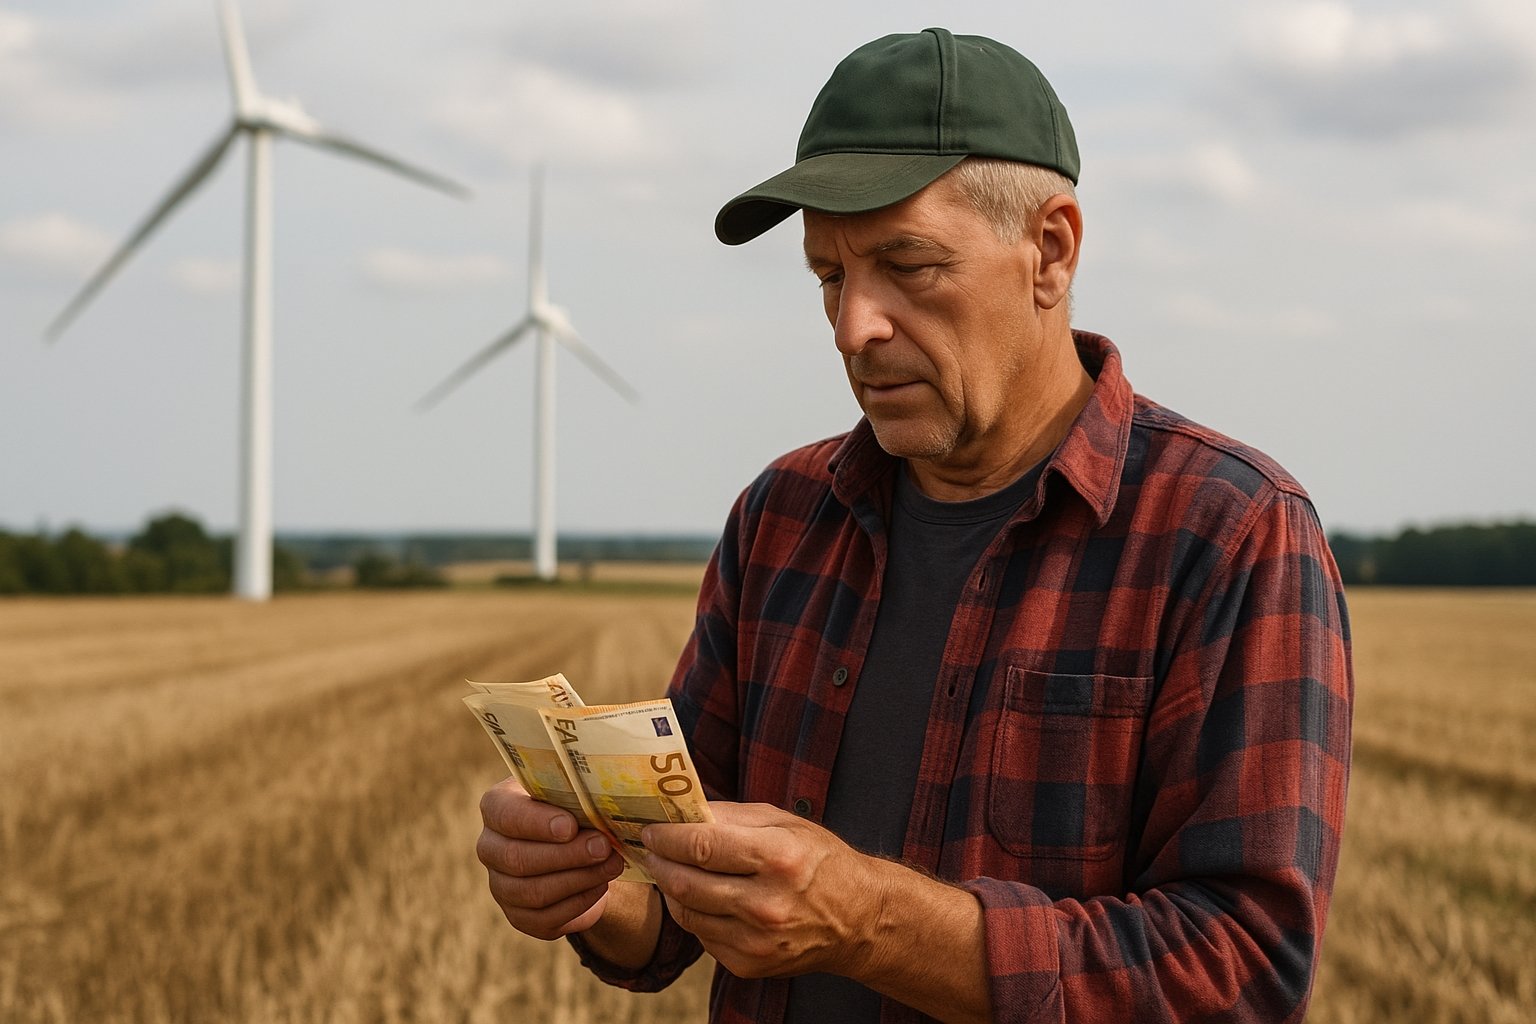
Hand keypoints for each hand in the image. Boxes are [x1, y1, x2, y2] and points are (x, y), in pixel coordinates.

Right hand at [476, 776, 625, 939]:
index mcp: (496, 806)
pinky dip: (579, 902)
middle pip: (517, 858)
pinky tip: (601, 885)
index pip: (505, 814)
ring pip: (533, 892)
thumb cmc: (573, 808)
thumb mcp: (572, 792)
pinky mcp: (519, 916)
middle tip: (603, 847)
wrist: (578, 846)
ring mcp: (500, 885)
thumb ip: (578, 793)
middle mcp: (490, 847)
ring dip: (579, 879)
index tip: (570, 826)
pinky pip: (546, 918)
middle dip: (566, 855)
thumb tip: (602, 806)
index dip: (536, 823)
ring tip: (612, 865)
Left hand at [639, 801, 884, 979]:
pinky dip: (692, 913)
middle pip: (686, 882)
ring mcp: (757, 940)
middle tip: (650, 848)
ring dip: (669, 888)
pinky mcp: (749, 965)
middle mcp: (767, 903)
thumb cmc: (821, 861)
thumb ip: (731, 816)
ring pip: (687, 912)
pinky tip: (699, 897)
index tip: (650, 828)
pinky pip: (702, 935)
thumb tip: (682, 810)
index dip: (667, 836)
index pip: (702, 845)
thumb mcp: (785, 823)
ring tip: (669, 870)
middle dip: (659, 862)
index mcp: (779, 857)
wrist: (859, 919)